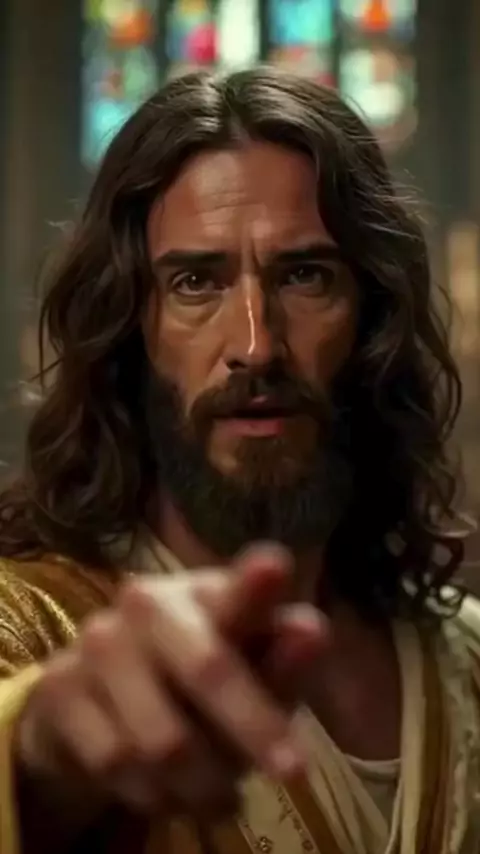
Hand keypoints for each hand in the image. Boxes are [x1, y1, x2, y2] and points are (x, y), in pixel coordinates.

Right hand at [16, 544, 327, 821]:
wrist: (100, 706)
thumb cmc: (199, 682)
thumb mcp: (252, 677)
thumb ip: (283, 660)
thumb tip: (312, 631)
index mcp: (208, 592)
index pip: (237, 589)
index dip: (256, 584)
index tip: (274, 569)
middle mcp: (148, 601)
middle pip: (208, 668)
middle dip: (254, 726)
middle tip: (295, 772)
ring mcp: (99, 640)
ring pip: (164, 739)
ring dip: (202, 784)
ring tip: (218, 794)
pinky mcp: (58, 685)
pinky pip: (115, 763)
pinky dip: (153, 795)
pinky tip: (168, 794)